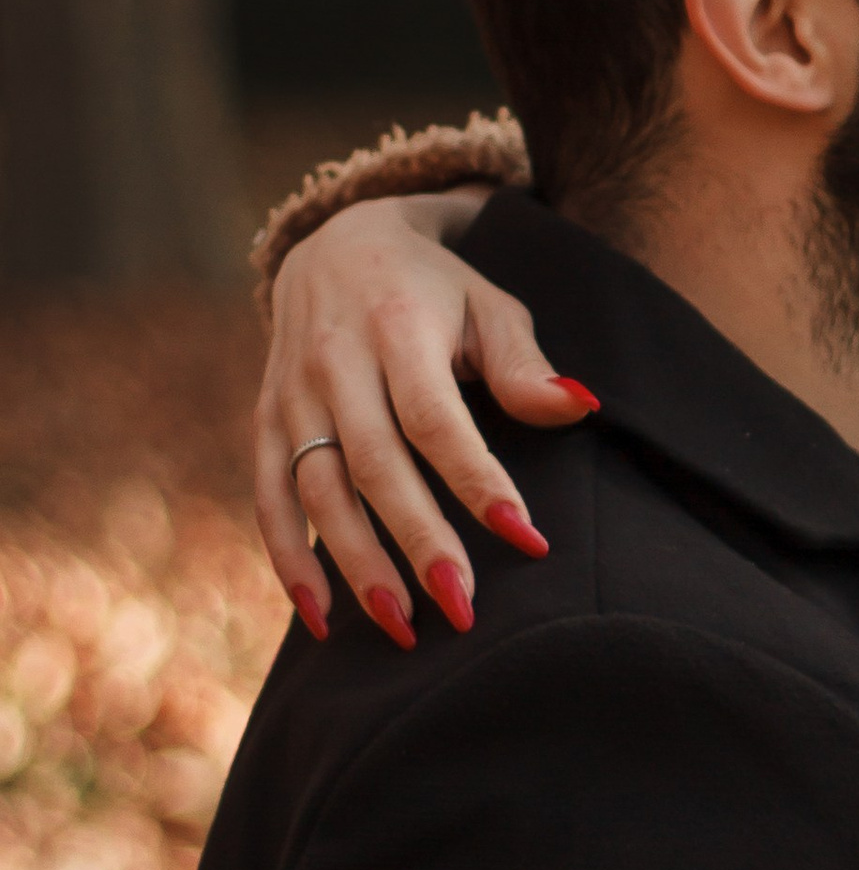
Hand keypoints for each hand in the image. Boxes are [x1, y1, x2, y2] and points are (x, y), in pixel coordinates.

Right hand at [254, 191, 594, 645]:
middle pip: (375, 465)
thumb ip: (524, 365)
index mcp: (397, 326)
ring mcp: (292, 394)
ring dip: (358, 565)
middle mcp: (334, 362)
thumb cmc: (434, 289)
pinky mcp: (266, 421)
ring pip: (318, 490)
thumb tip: (580, 405)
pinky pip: (270, 497)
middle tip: (463, 607)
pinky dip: (290, 559)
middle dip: (418, 541)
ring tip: (403, 627)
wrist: (335, 242)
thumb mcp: (488, 305)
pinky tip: (322, 619)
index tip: (528, 538)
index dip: (478, 480)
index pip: (436, 418)